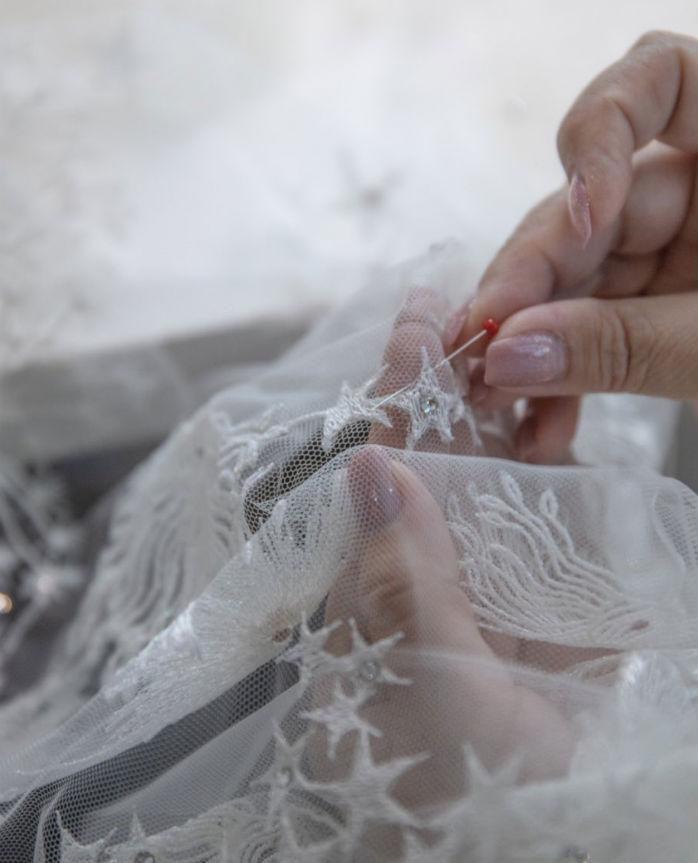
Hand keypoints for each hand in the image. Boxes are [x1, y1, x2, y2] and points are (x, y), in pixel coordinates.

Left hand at [313, 292, 575, 808]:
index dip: (405, 391)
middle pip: (450, 466)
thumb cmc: (433, 786)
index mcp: (381, 584)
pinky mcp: (538, 622)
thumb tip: (373, 463)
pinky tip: (575, 446)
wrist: (498, 860)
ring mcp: (486, 594)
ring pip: (502, 493)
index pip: (389, 468)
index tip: (424, 314)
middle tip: (506, 321)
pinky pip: (551, 542)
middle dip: (474, 394)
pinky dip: (566, 490)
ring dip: (524, 432)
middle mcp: (429, 576)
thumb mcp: (418, 685)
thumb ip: (402, 580)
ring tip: (549, 372)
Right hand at [450, 31, 697, 462]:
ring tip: (498, 412)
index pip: (656, 80)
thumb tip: (507, 354)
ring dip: (535, 351)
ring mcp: (681, 254)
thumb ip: (627, 345)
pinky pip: (600, 335)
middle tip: (476, 354)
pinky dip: (571, 382)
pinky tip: (543, 433)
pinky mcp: (669, 315)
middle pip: (590, 205)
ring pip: (581, 284)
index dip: (596, 136)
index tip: (582, 218)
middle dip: (530, 283)